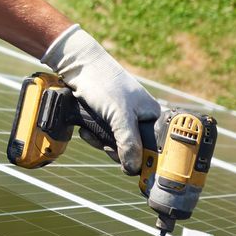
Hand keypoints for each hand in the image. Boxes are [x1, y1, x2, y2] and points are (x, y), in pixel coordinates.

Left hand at [42, 24, 160, 174]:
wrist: (79, 67)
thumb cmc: (104, 84)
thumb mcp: (120, 115)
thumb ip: (128, 142)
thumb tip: (133, 168)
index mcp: (153, 116)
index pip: (156, 149)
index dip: (144, 159)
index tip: (131, 165)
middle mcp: (141, 119)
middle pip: (135, 151)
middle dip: (117, 151)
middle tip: (107, 145)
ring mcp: (124, 120)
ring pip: (118, 146)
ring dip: (103, 143)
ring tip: (93, 133)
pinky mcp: (109, 120)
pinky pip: (106, 138)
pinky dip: (95, 137)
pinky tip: (87, 131)